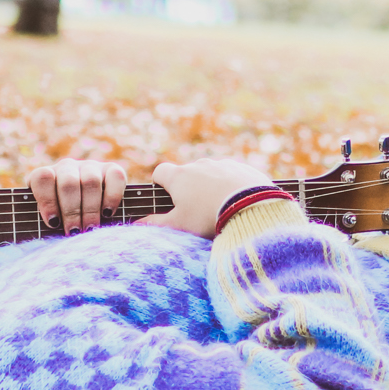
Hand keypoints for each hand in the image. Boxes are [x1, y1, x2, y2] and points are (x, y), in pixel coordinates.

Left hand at [28, 158, 127, 232]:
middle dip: (72, 211)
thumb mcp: (48, 221)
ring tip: (90, 229)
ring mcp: (90, 166)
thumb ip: (46, 224)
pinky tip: (108, 214)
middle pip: (69, 183)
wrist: (83, 212)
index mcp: (46, 176)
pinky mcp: (111, 170)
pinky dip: (112, 197)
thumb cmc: (61, 224)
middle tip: (74, 232)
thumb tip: (50, 236)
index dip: (47, 200)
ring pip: (91, 181)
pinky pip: (115, 177)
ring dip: (90, 209)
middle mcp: (67, 167)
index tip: (54, 223)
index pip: (43, 178)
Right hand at [139, 158, 275, 237]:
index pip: (161, 171)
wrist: (251, 208)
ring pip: (211, 174)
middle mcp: (199, 165)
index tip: (165, 196)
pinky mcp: (243, 168)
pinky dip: (232, 186)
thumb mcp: (179, 225)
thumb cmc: (208, 217)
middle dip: (189, 189)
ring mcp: (222, 164)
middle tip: (196, 211)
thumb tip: (137, 224)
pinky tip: (238, 203)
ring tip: (220, 209)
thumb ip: (156, 224)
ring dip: (211, 187)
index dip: (160, 183)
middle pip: (187, 173)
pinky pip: (232, 175)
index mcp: (180, 176)